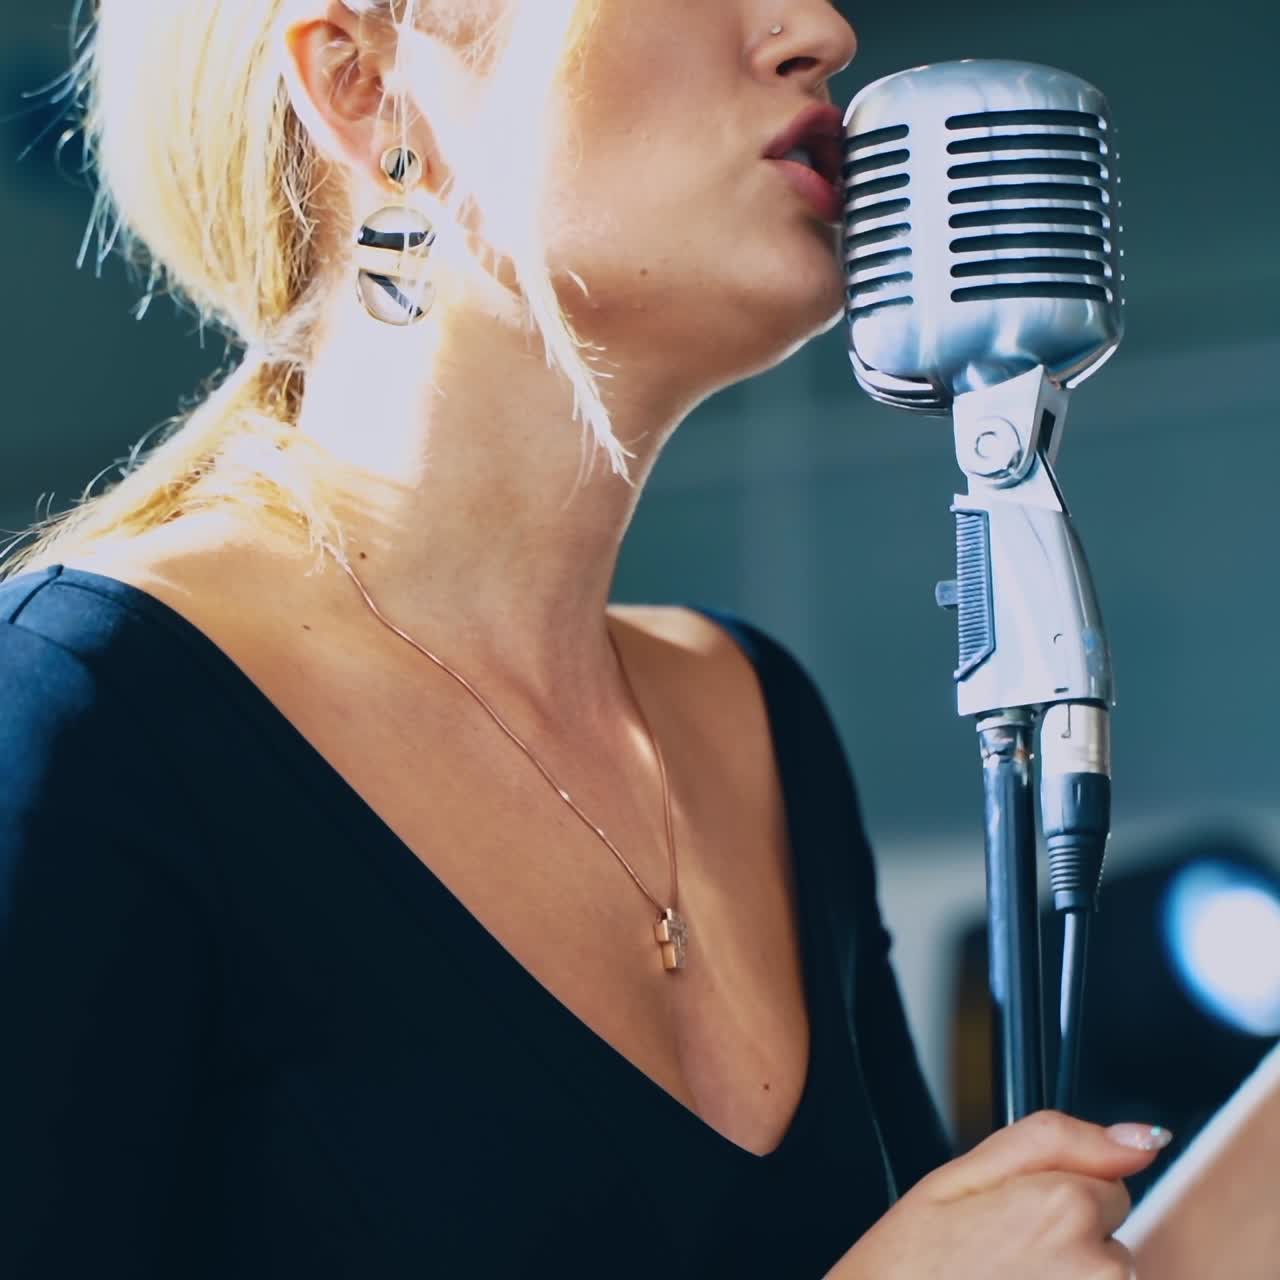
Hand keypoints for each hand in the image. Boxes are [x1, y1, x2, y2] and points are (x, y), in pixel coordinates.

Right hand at [825, 1110, 1170, 1278]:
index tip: (1009, 1220)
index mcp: (1064, 1206)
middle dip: (1066, 1247)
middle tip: (997, 1260)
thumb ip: (1056, 1140)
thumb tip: (1139, 1136)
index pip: (1109, 1186)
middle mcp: (1098, 1269)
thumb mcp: (962, 1175)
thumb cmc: (908, 1265)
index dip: (1056, 1198)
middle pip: (1110, 1242)